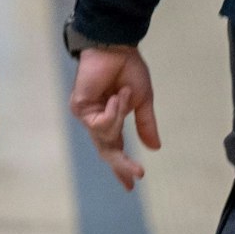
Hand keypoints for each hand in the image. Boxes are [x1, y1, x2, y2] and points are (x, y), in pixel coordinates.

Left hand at [69, 44, 159, 189]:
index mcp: (112, 119)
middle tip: (138, 174)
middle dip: (121, 164)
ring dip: (119, 117)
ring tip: (123, 94)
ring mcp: (86, 115)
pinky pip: (101, 123)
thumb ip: (145, 124)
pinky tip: (116, 95)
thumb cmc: (127, 68)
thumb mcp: (142, 100)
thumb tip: (155, 148)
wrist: (116, 47)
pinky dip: (113, 111)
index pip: (115, 148)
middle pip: (107, 151)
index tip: (130, 186)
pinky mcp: (79, 107)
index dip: (122, 167)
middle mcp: (97, 119)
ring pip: (106, 136)